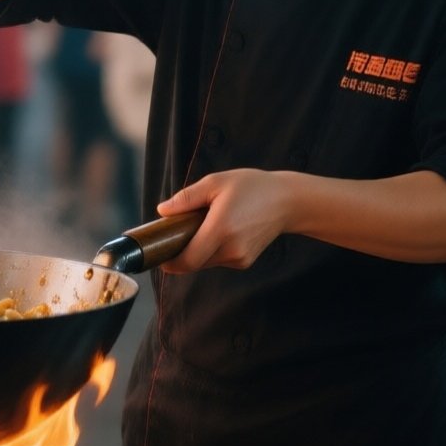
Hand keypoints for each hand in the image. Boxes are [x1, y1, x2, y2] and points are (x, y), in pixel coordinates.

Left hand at [155, 169, 300, 273]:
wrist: (287, 201)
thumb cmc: (251, 187)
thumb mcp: (215, 183)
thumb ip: (186, 198)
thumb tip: (162, 211)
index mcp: (220, 229)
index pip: (187, 260)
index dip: (169, 262)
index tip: (158, 254)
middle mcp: (231, 249)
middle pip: (194, 262)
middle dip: (181, 251)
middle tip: (177, 231)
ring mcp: (240, 258)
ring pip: (205, 262)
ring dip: (196, 250)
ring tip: (203, 225)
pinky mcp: (245, 261)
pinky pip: (218, 260)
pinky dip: (211, 250)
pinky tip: (219, 230)